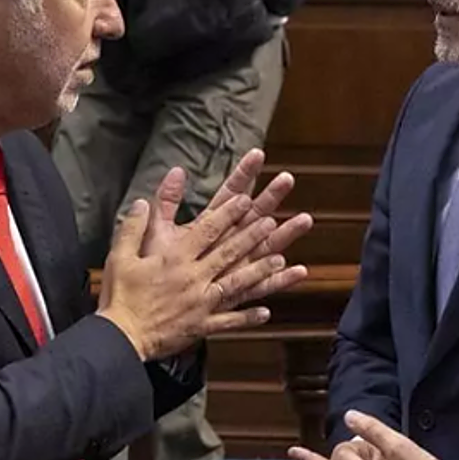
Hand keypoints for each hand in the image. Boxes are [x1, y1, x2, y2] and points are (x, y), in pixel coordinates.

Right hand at [97, 194, 287, 360]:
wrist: (120, 336)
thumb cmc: (119, 295)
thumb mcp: (120, 254)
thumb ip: (135, 226)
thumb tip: (143, 201)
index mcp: (175, 258)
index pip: (208, 230)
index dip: (229, 213)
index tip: (246, 200)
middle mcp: (194, 277)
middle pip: (229, 252)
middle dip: (252, 236)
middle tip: (271, 222)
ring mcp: (201, 303)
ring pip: (236, 283)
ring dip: (260, 271)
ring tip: (280, 260)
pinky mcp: (201, 326)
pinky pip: (229, 321)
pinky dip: (248, 317)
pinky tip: (266, 312)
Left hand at [140, 149, 313, 303]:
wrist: (153, 306)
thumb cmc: (155, 267)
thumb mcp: (158, 231)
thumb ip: (166, 202)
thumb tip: (176, 170)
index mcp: (209, 226)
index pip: (229, 194)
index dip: (243, 174)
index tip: (257, 153)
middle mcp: (227, 243)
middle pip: (252, 215)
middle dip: (270, 197)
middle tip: (287, 178)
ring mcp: (235, 266)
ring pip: (265, 247)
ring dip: (285, 234)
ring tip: (305, 219)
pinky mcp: (237, 291)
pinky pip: (262, 286)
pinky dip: (280, 280)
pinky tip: (299, 271)